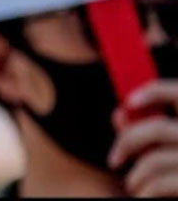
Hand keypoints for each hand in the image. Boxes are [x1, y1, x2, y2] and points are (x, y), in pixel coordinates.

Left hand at [108, 80, 177, 196]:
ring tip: (133, 185)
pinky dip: (144, 191)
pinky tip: (142, 196)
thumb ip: (148, 130)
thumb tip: (120, 114)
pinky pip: (161, 184)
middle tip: (113, 161)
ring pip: (154, 160)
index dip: (155, 92)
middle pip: (158, 128)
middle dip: (127, 142)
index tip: (129, 101)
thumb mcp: (168, 150)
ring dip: (135, 175)